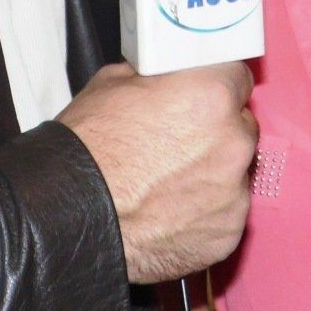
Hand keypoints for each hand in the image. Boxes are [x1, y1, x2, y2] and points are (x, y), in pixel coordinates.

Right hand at [60, 62, 256, 283]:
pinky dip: (205, 213)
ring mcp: (234, 192)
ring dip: (212, 173)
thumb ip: (160, 78)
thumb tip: (169, 77)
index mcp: (211, 96)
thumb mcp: (115, 82)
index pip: (238, 79)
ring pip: (234, 173)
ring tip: (168, 183)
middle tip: (179, 143)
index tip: (206, 97)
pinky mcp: (228, 233)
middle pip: (240, 127)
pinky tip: (171, 212)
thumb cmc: (89, 149)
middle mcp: (232, 143)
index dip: (218, 87)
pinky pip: (225, 213)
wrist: (70, 216)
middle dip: (216, 132)